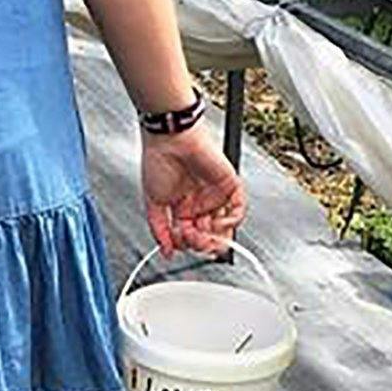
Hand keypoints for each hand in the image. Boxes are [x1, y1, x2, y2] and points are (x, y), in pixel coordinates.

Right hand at [142, 125, 246, 257]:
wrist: (170, 139)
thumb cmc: (158, 162)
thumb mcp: (153, 203)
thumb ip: (159, 230)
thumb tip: (166, 251)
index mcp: (183, 208)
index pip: (191, 236)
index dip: (186, 244)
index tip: (178, 243)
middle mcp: (201, 203)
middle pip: (209, 235)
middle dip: (201, 243)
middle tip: (193, 240)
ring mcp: (216, 196)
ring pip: (225, 227)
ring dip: (215, 236)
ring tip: (203, 233)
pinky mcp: (230, 185)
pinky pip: (238, 210)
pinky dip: (231, 222)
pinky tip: (219, 223)